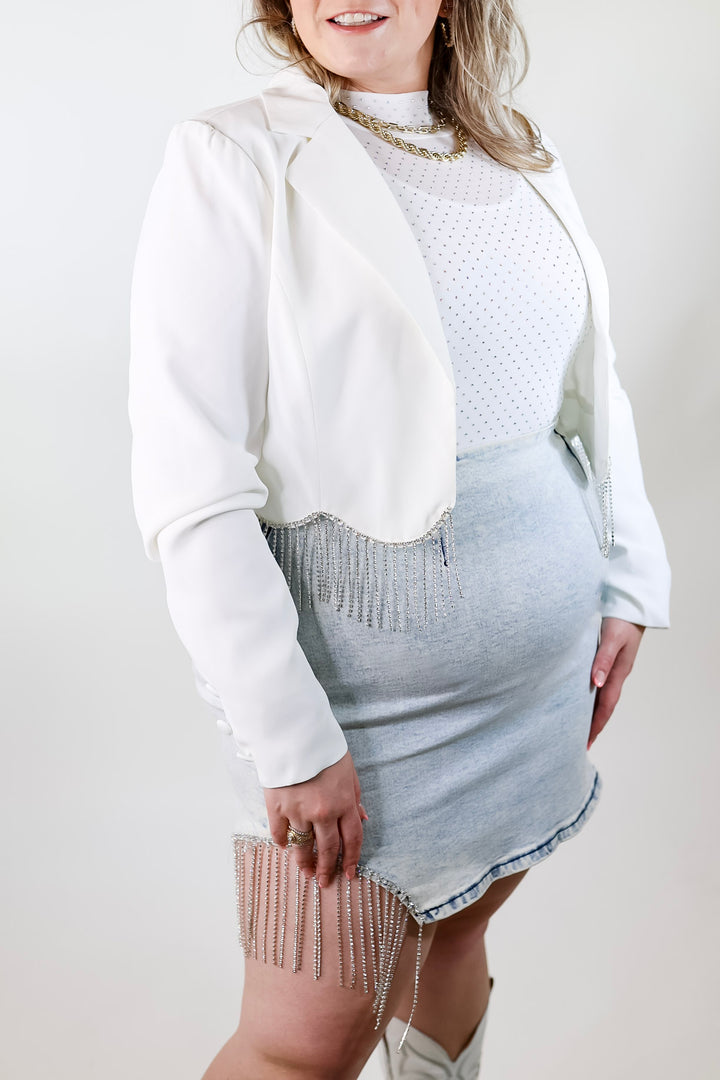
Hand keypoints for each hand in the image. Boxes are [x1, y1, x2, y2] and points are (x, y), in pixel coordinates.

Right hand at [263, 750, 368, 888]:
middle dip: (328, 868)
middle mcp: (323, 812)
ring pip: (302, 846)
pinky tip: (285, 847)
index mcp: (343, 803)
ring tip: (306, 872)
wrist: (293, 732)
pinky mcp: (277, 807)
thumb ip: (355, 796)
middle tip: (325, 882)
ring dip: (305, 862)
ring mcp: (298, 811)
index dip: (352, 859)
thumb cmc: (323, 748)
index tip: (349, 874)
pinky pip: (279, 833)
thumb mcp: (348, 769)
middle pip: (328, 848)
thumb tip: (362, 818)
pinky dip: (283, 842)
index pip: (352, 839)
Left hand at [588, 617, 644, 748]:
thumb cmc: (621, 621)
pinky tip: (581, 699)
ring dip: (592, 712)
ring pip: (602, 696)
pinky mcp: (609, 662)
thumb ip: (603, 659)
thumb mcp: (612, 639)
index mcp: (618, 673)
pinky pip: (599, 685)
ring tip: (579, 727)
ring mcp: (614, 669)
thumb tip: (595, 682)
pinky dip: (591, 697)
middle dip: (594, 725)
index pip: (606, 705)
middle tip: (581, 743)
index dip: (597, 724)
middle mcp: (616, 674)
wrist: (631, 607)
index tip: (587, 741)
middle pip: (605, 706)